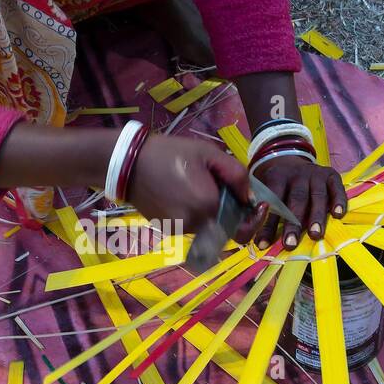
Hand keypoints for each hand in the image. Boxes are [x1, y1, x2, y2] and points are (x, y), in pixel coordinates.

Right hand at [126, 135, 267, 241]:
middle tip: (219, 187)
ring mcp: (180, 230)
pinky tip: (181, 194)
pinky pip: (191, 226)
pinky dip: (193, 214)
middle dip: (228, 211)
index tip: (254, 205)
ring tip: (196, 186)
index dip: (251, 218)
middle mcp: (196, 224)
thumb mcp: (208, 153)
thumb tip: (250, 198)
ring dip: (209, 212)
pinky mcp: (168, 230)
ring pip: (208, 227)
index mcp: (208, 206)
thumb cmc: (170, 153)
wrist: (129, 163)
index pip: (241, 225)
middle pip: (225, 226)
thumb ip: (236, 175)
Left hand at [253, 155, 347, 248]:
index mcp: (276, 177)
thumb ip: (258, 210)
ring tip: (315, 235)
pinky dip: (338, 200)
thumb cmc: (275, 185)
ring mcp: (315, 174)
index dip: (268, 223)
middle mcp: (297, 174)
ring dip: (316, 217)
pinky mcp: (331, 175)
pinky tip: (338, 214)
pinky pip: (336, 188)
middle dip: (293, 223)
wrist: (290, 160)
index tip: (263, 243)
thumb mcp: (261, 190)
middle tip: (290, 244)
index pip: (272, 202)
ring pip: (317, 196)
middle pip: (296, 200)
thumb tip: (256, 240)